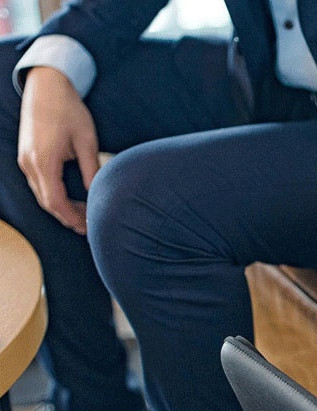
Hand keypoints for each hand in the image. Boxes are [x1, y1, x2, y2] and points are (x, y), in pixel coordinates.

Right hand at [17, 66, 99, 234]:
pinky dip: (53, 194)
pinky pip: (38, 183)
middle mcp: (29, 162)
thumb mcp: (87, 141)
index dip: (72, 218)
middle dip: (68, 217)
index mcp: (44, 160)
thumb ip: (91, 170)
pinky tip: (70, 198)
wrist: (46, 84)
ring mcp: (24, 159)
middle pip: (46, 203)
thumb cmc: (68, 108)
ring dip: (61, 207)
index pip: (56, 202)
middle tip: (89, 225)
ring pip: (41, 194)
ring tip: (83, 213)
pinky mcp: (25, 155)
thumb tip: (98, 194)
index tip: (88, 227)